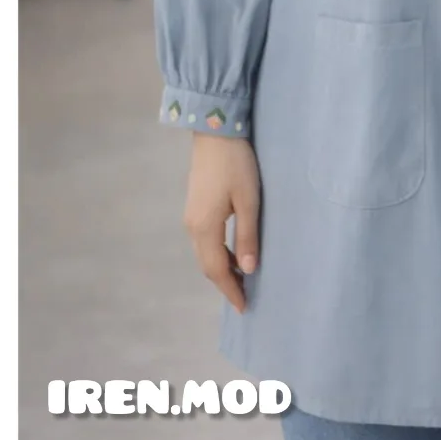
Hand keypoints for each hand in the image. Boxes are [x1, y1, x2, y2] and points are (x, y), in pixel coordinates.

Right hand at [183, 134, 259, 312]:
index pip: (217, 270)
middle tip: (246, 297)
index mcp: (205, 228)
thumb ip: (247, 236)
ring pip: (205, 254)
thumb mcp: (248, 200)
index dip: (230, 290)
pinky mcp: (195, 207)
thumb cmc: (236, 164)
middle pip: (208, 265)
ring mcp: (191, 216)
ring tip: (243, 278)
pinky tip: (234, 252)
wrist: (215, 132)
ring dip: (222, 268)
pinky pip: (204, 240)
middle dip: (225, 283)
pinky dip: (218, 253)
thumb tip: (249, 270)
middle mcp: (193, 226)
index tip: (244, 307)